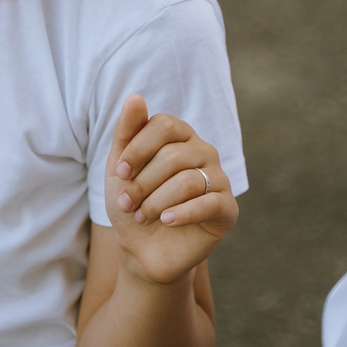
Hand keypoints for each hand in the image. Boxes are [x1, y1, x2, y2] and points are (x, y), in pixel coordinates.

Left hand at [103, 96, 237, 287]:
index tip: (120, 172)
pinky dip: (182, 214)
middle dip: (143, 182)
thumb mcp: (120, 168)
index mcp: (180, 136)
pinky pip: (209, 203)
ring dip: (156, 202)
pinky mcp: (227, 209)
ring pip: (188, 181)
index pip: (164, 125)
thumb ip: (127, 132)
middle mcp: (203, 152)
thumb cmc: (132, 202)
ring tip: (143, 215)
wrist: (142, 249)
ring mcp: (218, 179)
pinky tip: (166, 221)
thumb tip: (135, 97)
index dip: (138, 149)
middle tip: (128, 202)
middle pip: (173, 156)